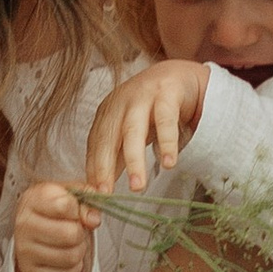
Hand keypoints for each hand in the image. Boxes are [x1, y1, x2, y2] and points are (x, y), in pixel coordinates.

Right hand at [13, 177, 95, 271]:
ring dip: (78, 251)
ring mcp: (24, 250)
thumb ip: (88, 197)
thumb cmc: (56, 211)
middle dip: (80, 233)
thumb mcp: (71, 196)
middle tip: (74, 230)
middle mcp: (24, 224)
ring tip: (70, 244)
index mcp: (33, 199)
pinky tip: (65, 258)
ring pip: (71, 257)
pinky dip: (73, 268)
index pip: (65, 206)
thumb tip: (93, 219)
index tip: (74, 211)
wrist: (36, 233)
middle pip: (71, 234)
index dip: (79, 210)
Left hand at [86, 60, 211, 195]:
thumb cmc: (151, 108)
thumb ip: (117, 156)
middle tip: (106, 194)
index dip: (93, 170)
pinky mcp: (167, 94)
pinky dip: (167, 143)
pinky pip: (166, 121)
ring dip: (134, 160)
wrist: (178, 76)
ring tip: (137, 186)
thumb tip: (103, 187)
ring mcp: (143, 96)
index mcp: (107, 113)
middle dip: (105, 167)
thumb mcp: (131, 132)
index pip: (96, 145)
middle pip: (109, 138)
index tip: (94, 195)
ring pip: (134, 131)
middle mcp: (120, 103)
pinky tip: (168, 163)